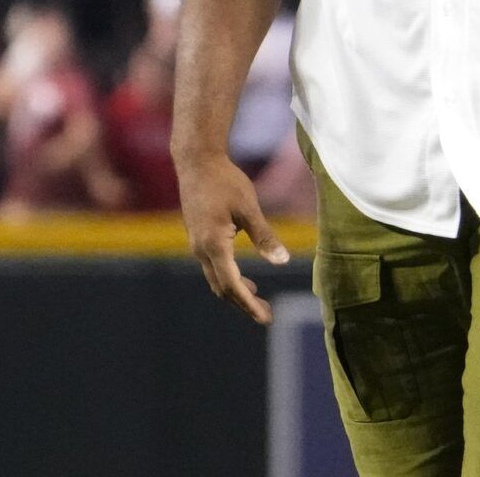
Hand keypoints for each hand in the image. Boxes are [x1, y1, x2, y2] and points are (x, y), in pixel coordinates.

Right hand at [178, 152, 289, 324]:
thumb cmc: (225, 180)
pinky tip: (243, 276)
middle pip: (222, 288)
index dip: (249, 304)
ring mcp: (197, 244)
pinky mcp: (197, 237)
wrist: (196, 162)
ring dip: (236, 291)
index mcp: (214, 245)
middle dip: (244, 303)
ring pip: (215, 279)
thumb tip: (283, 261)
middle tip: (266, 314)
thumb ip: (264, 236)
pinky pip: (212, 267)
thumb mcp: (249, 207)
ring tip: (258, 299)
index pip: (232, 285)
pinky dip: (228, 277)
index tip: (265, 318)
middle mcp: (201, 249)